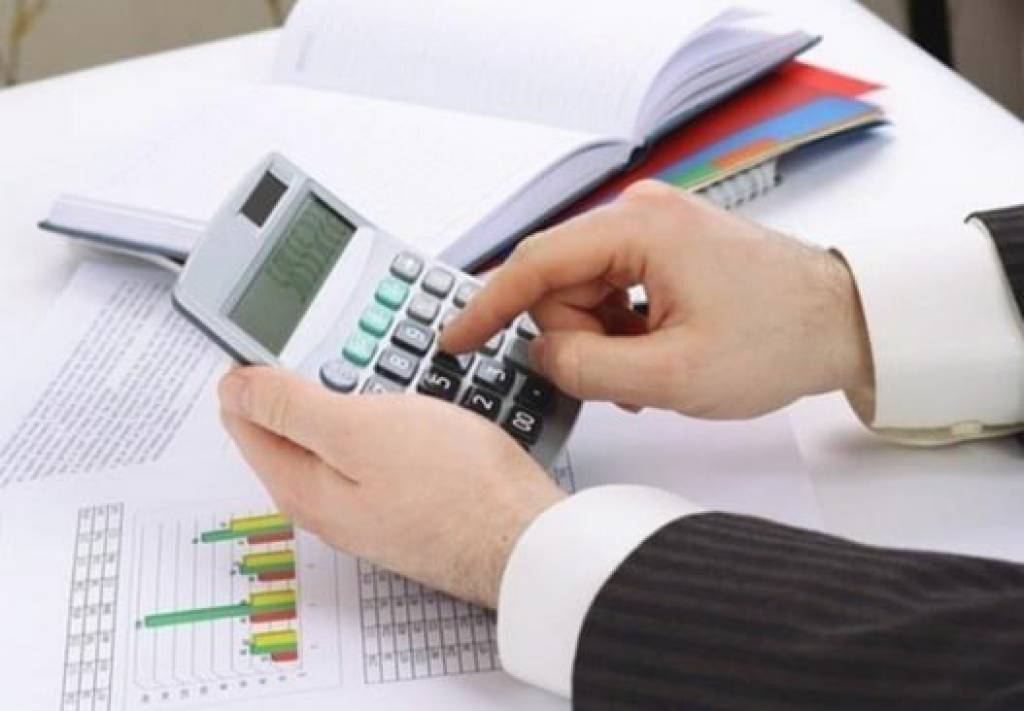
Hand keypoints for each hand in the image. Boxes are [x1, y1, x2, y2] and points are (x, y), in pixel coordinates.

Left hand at [218, 367, 564, 608]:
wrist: (525, 537)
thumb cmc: (453, 487)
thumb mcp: (359, 431)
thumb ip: (290, 407)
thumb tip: (233, 386)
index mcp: (298, 484)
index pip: (243, 414)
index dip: (259, 366)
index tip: (293, 335)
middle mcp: (323, 502)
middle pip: (293, 423)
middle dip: (315, 378)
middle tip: (359, 350)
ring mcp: (365, 504)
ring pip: (342, 432)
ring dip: (363, 394)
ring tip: (398, 371)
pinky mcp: (403, 501)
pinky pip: (381, 447)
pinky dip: (393, 417)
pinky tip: (423, 404)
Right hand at [442, 181, 873, 418]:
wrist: (846, 323)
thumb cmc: (779, 339)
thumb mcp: (673, 375)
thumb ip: (588, 368)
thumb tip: (538, 356)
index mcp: (640, 229)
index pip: (536, 264)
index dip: (488, 307)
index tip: (454, 339)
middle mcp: (642, 214)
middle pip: (559, 284)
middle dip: (576, 338)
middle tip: (625, 378)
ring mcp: (655, 228)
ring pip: (584, 292)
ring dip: (603, 340)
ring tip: (651, 371)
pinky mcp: (667, 247)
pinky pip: (613, 291)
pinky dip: (621, 330)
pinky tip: (655, 354)